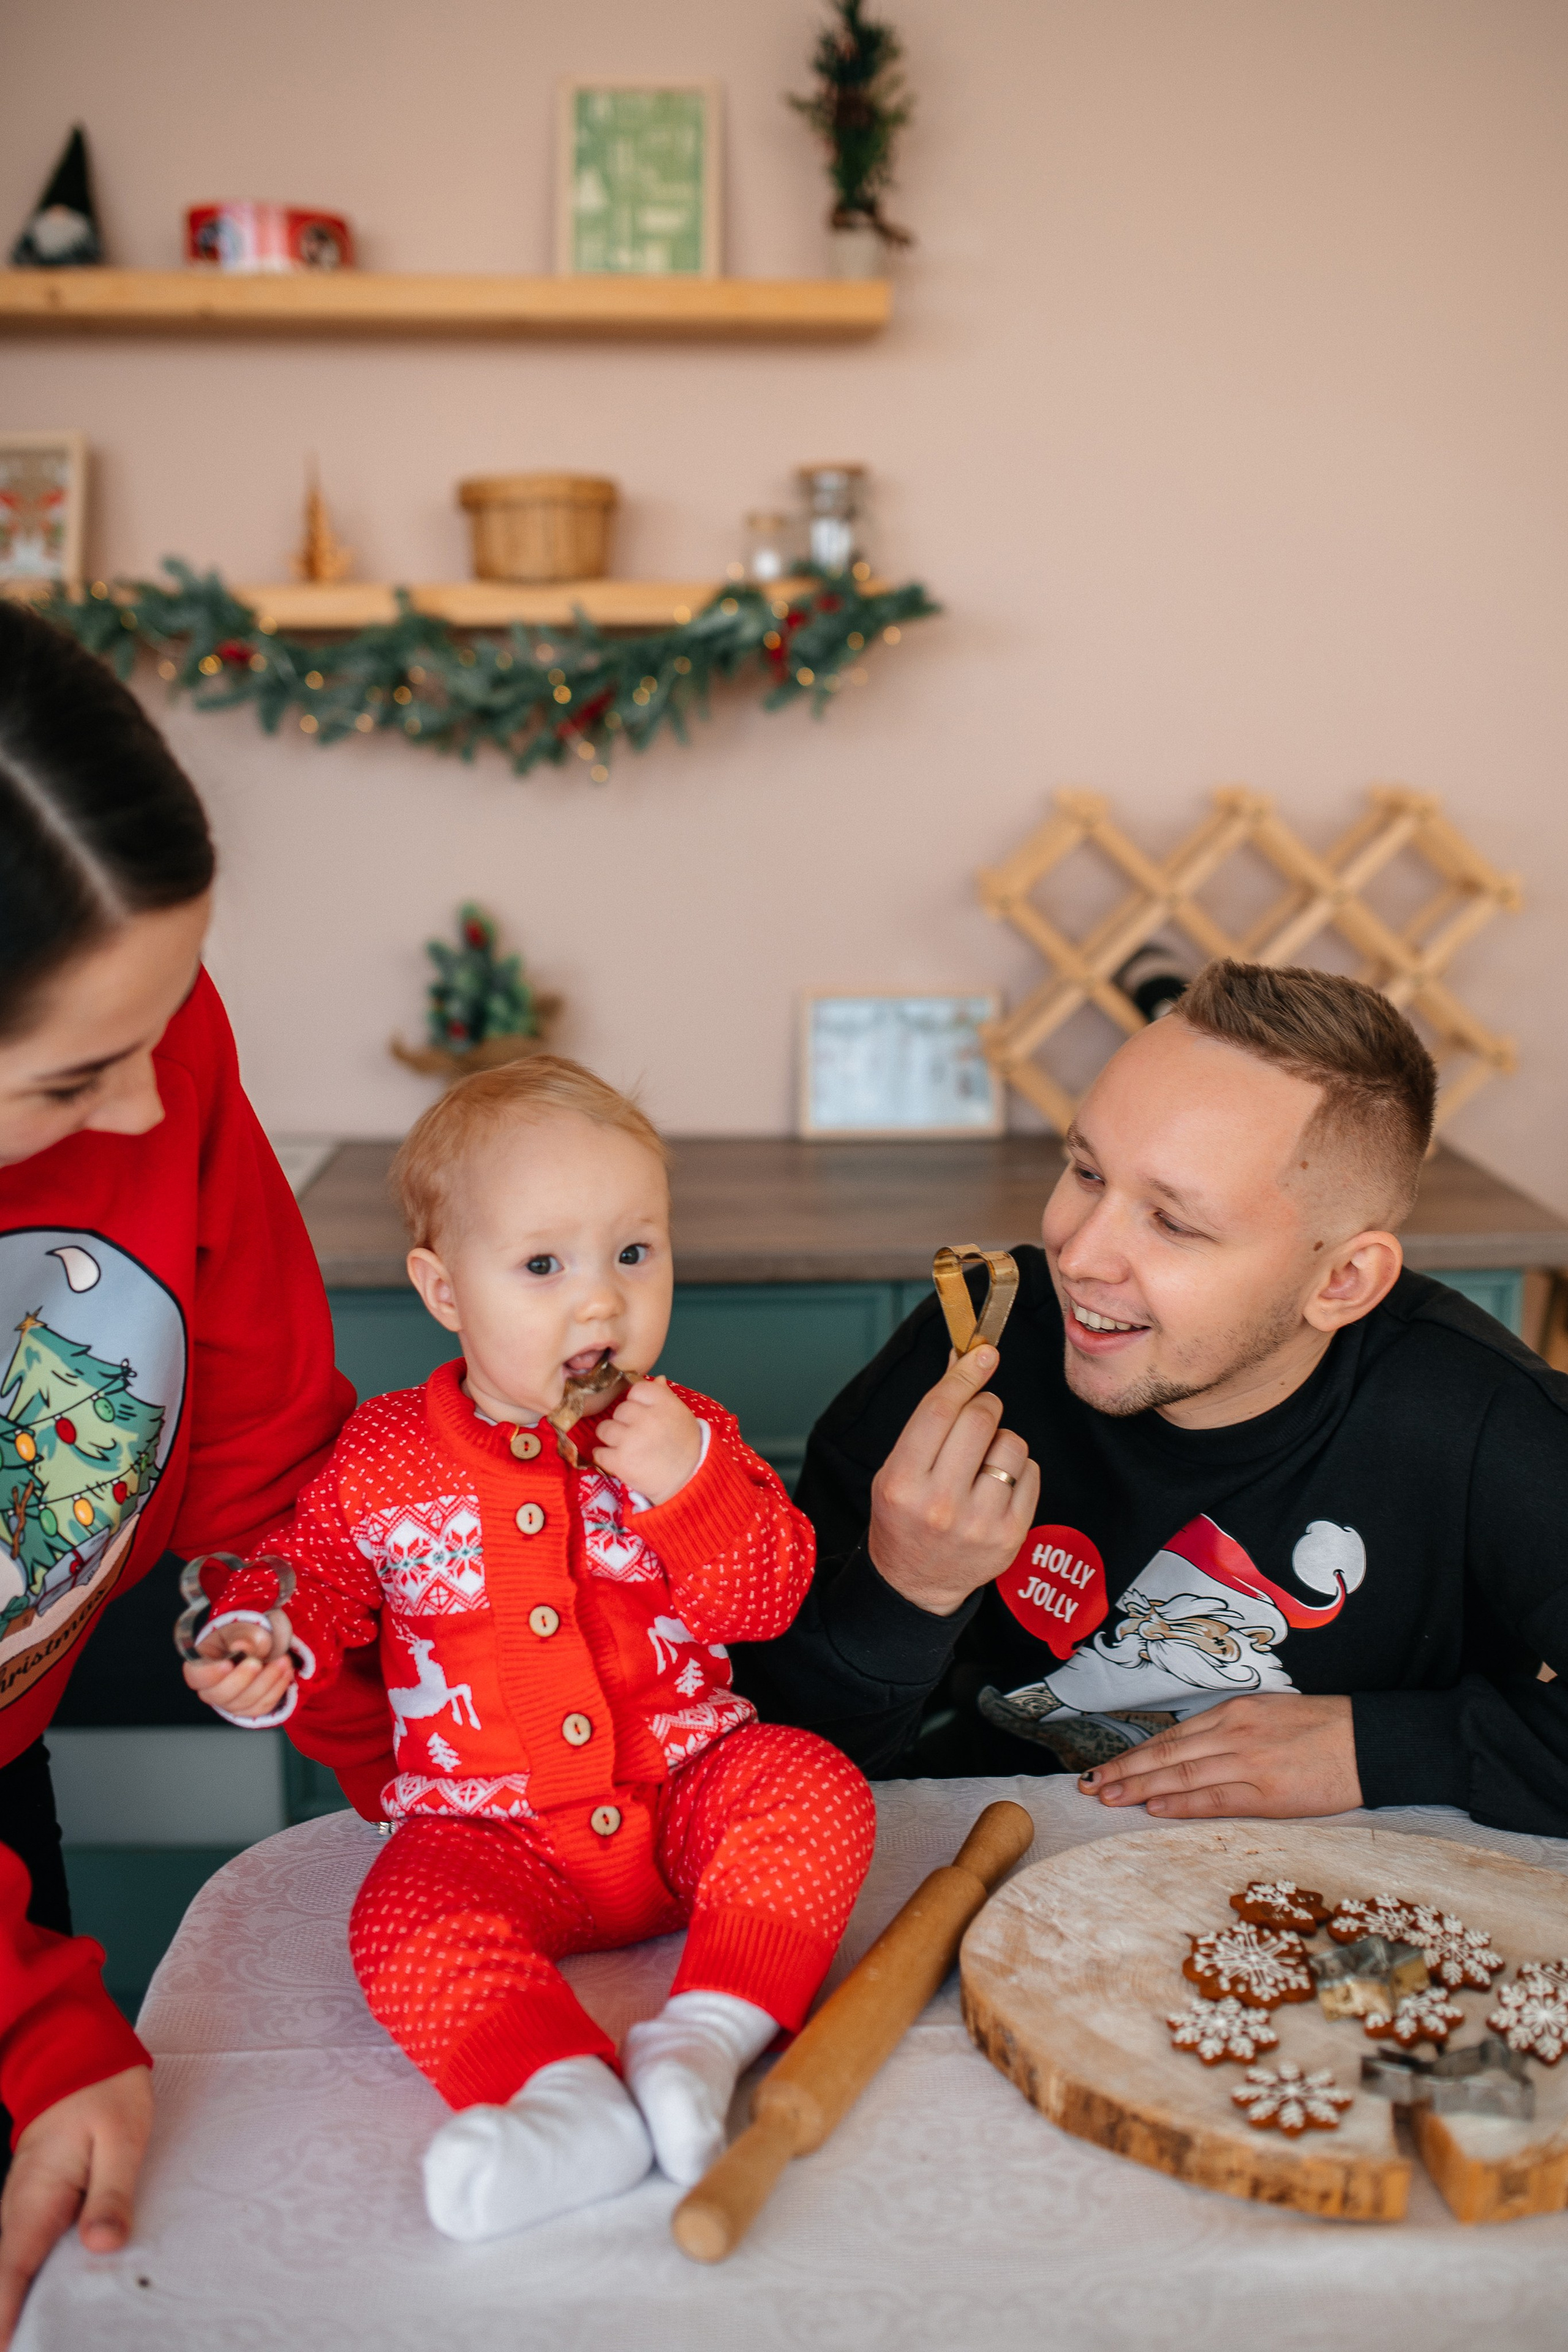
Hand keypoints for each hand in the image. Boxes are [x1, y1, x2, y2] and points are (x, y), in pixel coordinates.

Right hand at [0, 2065, 152, 2345]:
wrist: (78, 2051)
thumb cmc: (103, 2091)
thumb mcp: (121, 2138)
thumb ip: (111, 2193)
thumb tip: (102, 2245)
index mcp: (35, 2198)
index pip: (9, 2274)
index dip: (4, 2318)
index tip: (7, 2349)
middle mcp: (20, 2209)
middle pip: (9, 2280)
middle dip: (20, 2320)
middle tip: (50, 2344)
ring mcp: (26, 2206)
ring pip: (19, 2268)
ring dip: (31, 2301)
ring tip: (62, 2334)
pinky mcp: (39, 2202)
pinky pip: (33, 2250)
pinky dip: (41, 2277)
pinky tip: (66, 2299)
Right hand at [181, 1608, 295, 1717]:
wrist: (261, 1645)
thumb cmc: (244, 1636)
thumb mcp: (243, 1628)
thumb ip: (243, 1635)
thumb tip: (243, 1645)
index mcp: (201, 1665)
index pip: (197, 1676)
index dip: (210, 1674)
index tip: (227, 1663)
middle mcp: (211, 1689)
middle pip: (221, 1695)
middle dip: (243, 1679)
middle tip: (257, 1662)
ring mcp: (230, 1702)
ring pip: (244, 1702)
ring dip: (266, 1682)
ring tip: (282, 1661)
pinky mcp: (249, 1708)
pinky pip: (262, 1706)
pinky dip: (277, 1689)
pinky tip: (286, 1672)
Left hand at [594, 1376, 702, 1506]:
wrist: (688, 1481)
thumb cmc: (686, 1446)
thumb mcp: (682, 1416)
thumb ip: (666, 1396)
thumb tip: (658, 1379)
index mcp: (664, 1404)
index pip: (637, 1390)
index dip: (637, 1402)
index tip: (643, 1414)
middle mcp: (647, 1419)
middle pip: (620, 1410)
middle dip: (624, 1422)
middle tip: (636, 1434)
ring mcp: (632, 1440)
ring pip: (604, 1429)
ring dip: (611, 1438)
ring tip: (624, 1447)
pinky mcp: (620, 1462)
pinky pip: (599, 1452)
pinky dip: (604, 1457)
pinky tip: (617, 1460)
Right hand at [867, 1346, 1040, 1617]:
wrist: (914, 1584)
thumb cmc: (904, 1517)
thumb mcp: (897, 1468)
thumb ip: (928, 1420)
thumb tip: (960, 1361)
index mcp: (902, 1482)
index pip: (939, 1410)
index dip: (964, 1375)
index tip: (983, 1354)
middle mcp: (939, 1503)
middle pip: (980, 1419)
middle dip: (984, 1406)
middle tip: (977, 1417)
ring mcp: (978, 1522)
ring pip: (1012, 1443)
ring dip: (1001, 1440)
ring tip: (982, 1463)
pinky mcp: (1010, 1535)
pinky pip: (1031, 1472)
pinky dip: (1018, 1469)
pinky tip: (997, 1486)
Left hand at [1078, 1693, 1361, 1818]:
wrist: (1370, 1742)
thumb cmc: (1324, 1730)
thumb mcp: (1271, 1715)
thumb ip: (1232, 1731)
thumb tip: (1195, 1752)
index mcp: (1235, 1712)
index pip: (1172, 1736)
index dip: (1135, 1753)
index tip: (1106, 1766)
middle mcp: (1234, 1733)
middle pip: (1167, 1754)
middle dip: (1124, 1770)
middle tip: (1089, 1784)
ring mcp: (1249, 1761)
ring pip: (1181, 1774)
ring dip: (1139, 1787)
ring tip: (1107, 1797)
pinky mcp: (1268, 1791)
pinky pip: (1215, 1797)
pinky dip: (1180, 1802)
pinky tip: (1153, 1807)